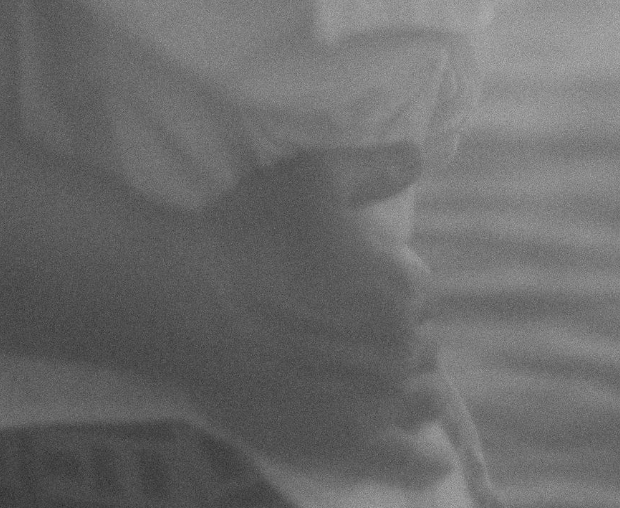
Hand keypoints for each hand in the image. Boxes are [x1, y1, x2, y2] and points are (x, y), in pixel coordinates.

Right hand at [179, 144, 457, 487]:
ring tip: (377, 379)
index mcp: (399, 290)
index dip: (390, 285)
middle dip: (398, 334)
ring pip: (420, 401)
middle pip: (420, 347)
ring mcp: (373, 406)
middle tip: (351, 326)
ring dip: (408, 386)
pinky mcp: (344, 446)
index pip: (419, 294)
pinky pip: (403, 465)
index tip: (357, 283)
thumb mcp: (311, 177)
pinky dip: (421, 464)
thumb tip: (419, 155)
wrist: (191, 303)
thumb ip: (372, 168)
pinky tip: (428, 463)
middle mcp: (398, 351)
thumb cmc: (250, 233)